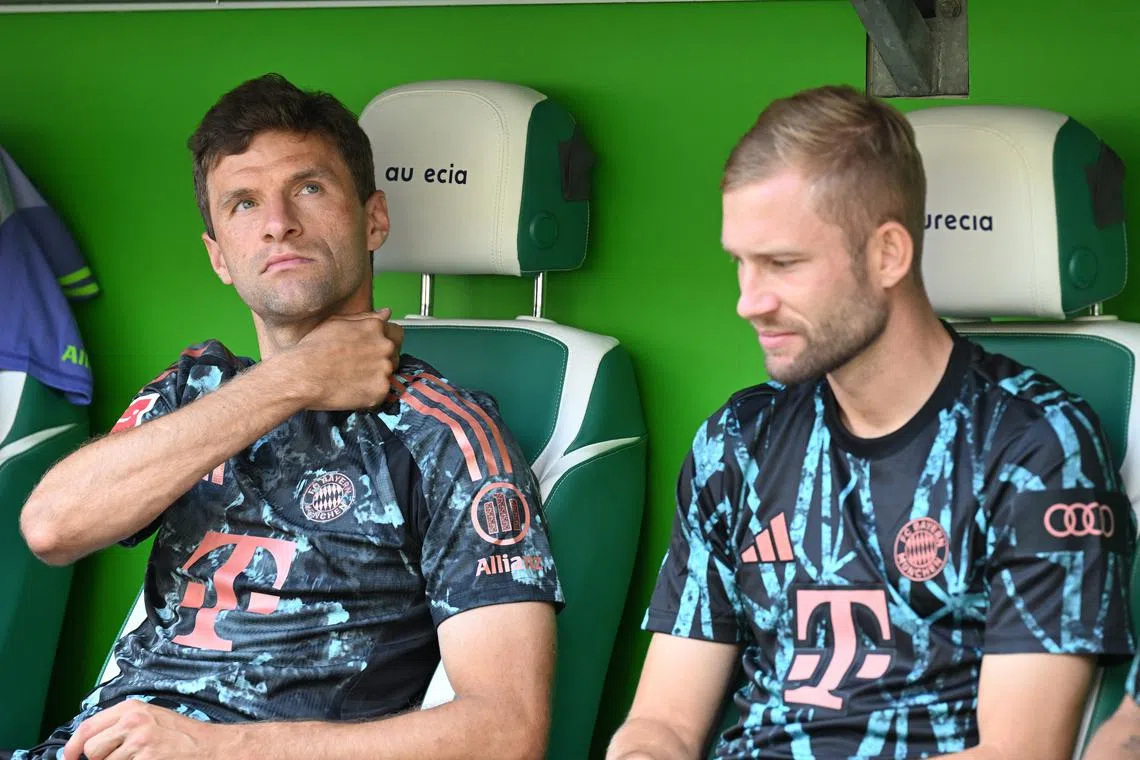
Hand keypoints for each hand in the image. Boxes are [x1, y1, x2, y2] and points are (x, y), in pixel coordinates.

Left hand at [62, 700, 221, 759]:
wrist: (209, 746)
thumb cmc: (180, 734)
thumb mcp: (149, 718)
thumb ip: (120, 725)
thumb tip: (87, 744)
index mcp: (131, 708)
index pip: (87, 727)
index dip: (72, 747)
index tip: (69, 757)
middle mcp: (133, 722)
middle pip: (92, 749)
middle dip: (99, 759)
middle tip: (118, 759)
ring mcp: (139, 742)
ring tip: (139, 759)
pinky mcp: (146, 759)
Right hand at [287, 307, 404, 410]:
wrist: (302, 375)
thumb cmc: (313, 348)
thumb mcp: (337, 322)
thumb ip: (366, 317)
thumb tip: (386, 312)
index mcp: (376, 328)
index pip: (396, 332)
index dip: (385, 340)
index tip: (372, 349)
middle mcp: (385, 346)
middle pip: (394, 354)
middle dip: (381, 359)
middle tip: (358, 366)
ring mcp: (384, 369)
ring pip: (388, 374)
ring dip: (376, 376)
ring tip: (352, 378)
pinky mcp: (380, 391)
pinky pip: (381, 393)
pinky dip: (370, 393)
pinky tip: (352, 390)